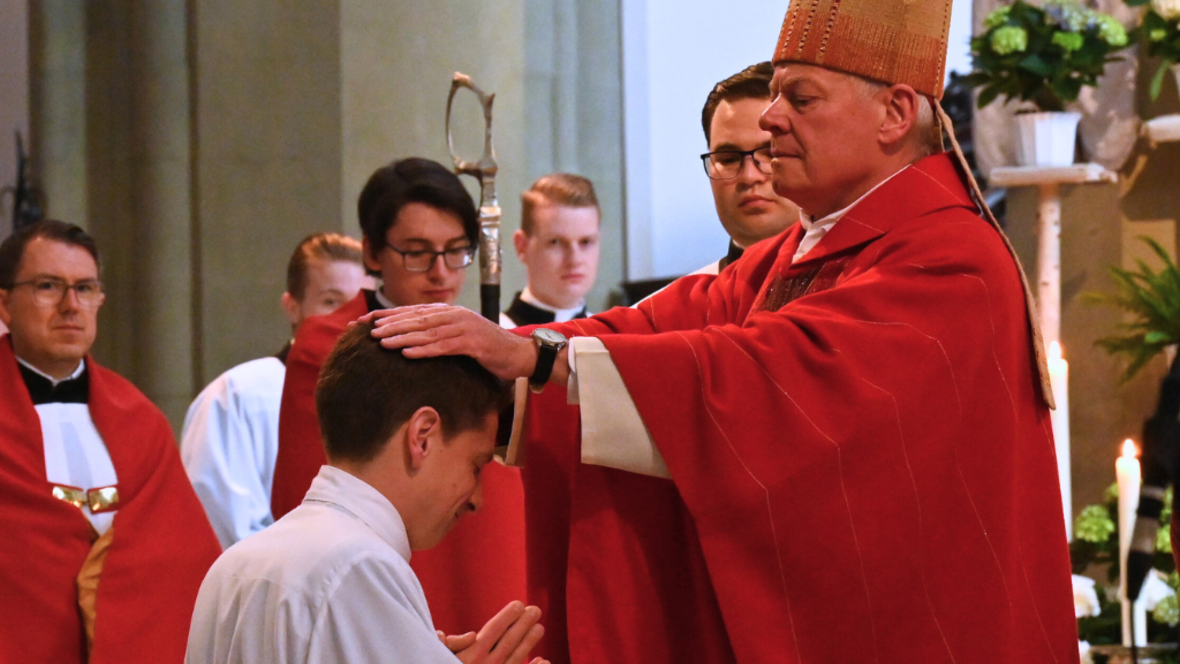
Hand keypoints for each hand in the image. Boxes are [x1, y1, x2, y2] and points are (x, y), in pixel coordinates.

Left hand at [363, 305, 537, 381]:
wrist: (520, 354)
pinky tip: (408, 354)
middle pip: (417, 319)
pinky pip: (444, 347)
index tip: (367, 321)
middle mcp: (455, 316)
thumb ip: (441, 332)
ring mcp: (465, 328)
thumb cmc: (489, 347)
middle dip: (391, 324)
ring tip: (382, 343)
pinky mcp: (473, 344)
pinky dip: (425, 350)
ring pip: (427, 332)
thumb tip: (413, 337)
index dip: (389, 315)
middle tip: (368, 331)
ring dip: (403, 338)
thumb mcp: (462, 336)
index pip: (413, 311)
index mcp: (450, 312)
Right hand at [438, 601, 547, 663]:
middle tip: (536, 610)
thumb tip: (472, 635)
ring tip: (540, 628)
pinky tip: (543, 660)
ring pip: (516, 657)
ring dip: (529, 642)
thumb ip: (449, 642)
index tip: (519, 604)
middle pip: (508, 642)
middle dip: (523, 624)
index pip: (493, 631)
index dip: (507, 617)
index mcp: (470, 655)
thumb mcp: (439, 654)